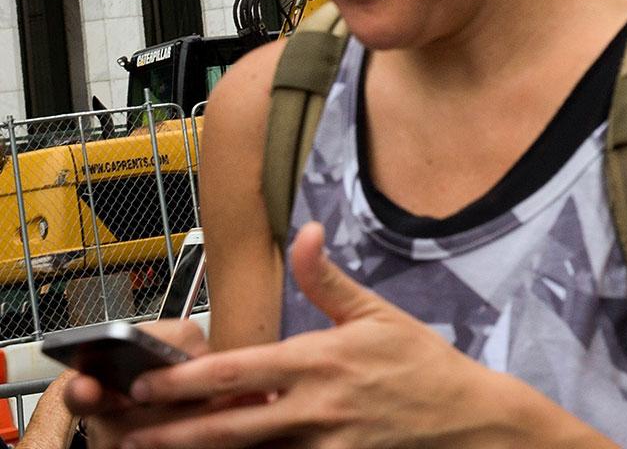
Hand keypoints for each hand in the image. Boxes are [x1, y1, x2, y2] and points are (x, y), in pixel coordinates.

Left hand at [92, 224, 508, 448]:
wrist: (466, 420)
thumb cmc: (421, 364)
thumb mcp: (378, 313)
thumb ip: (329, 281)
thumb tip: (306, 233)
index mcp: (321, 359)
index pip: (236, 371)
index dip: (183, 380)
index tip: (145, 380)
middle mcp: (315, 406)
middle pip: (226, 425)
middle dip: (170, 431)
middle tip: (127, 430)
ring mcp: (323, 445)